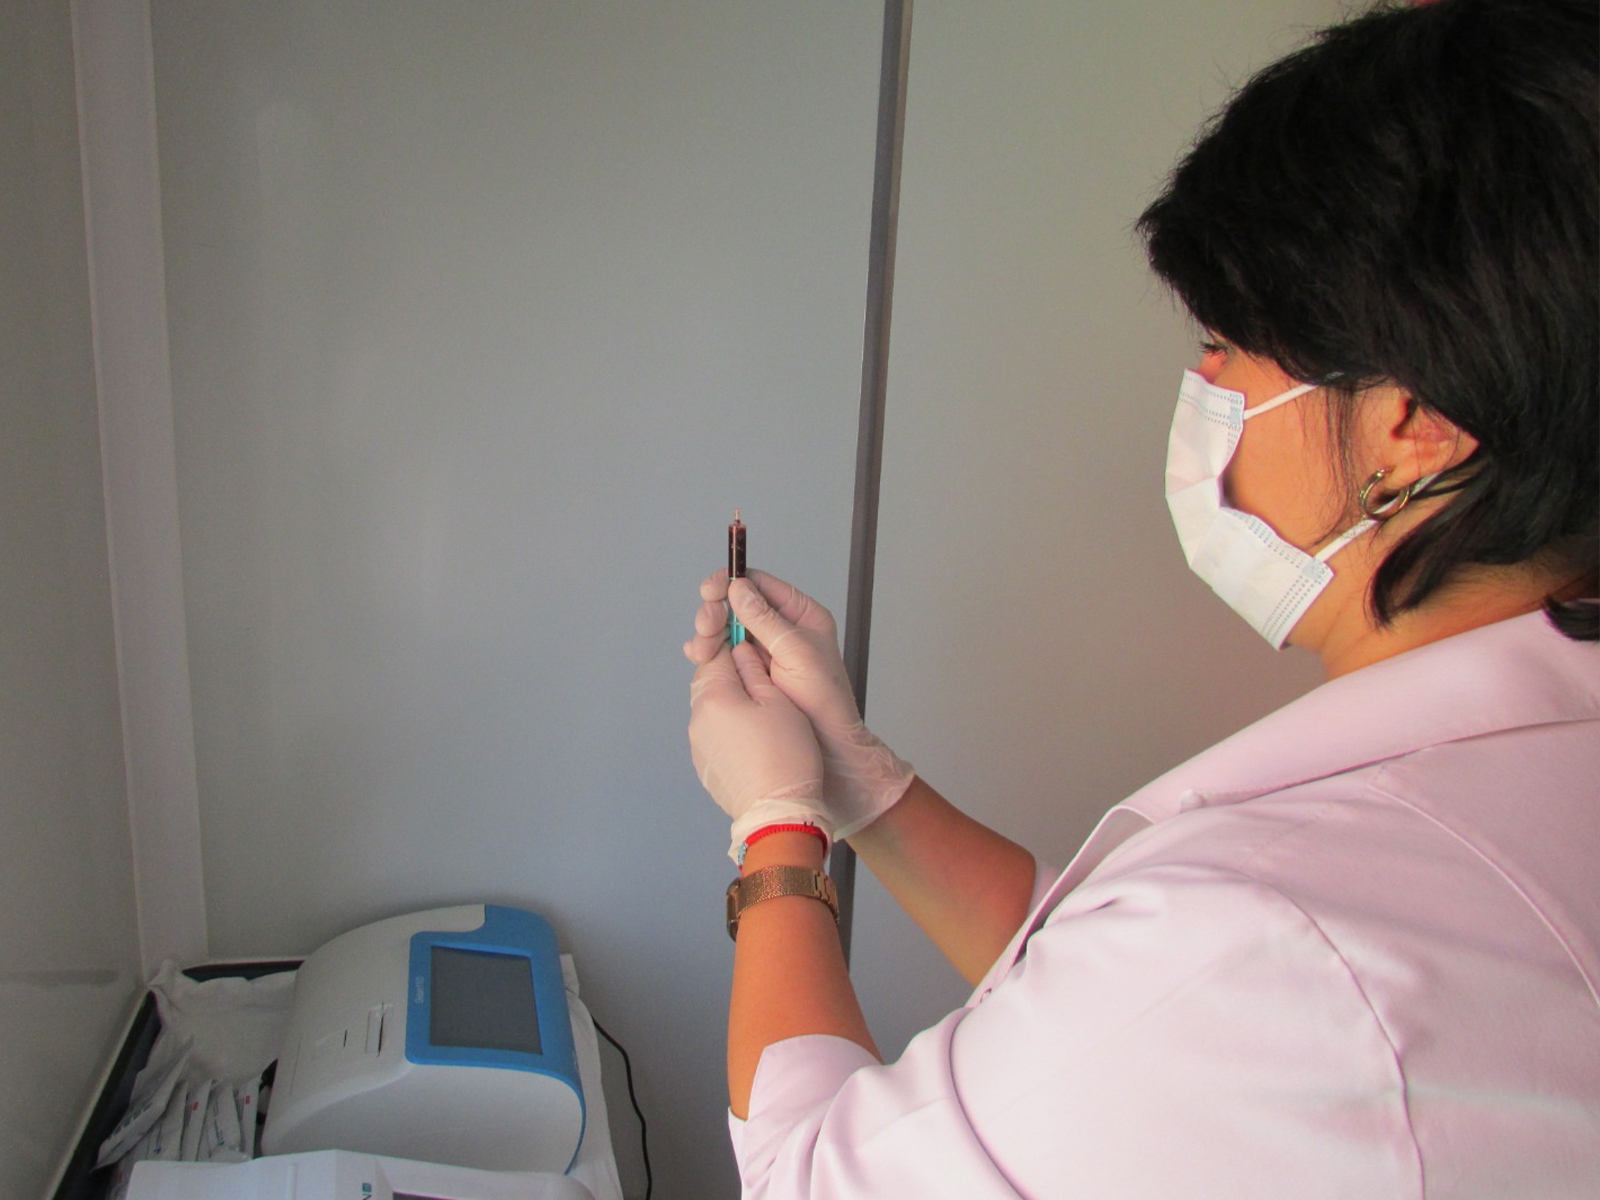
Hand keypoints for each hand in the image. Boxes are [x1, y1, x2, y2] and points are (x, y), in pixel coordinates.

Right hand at [684, 569, 913, 839]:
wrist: (827, 749)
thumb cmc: (824, 704)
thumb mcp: (797, 654)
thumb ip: (767, 620)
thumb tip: (739, 588)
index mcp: (800, 616)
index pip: (761, 585)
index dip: (733, 583)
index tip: (712, 589)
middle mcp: (779, 630)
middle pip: (737, 606)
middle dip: (716, 611)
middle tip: (707, 624)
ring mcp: (762, 652)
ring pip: (724, 630)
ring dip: (707, 633)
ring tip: (702, 646)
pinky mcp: (748, 673)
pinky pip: (721, 654)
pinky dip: (707, 652)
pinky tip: (698, 655)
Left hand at [688, 641, 830, 861]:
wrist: (779, 814)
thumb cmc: (785, 758)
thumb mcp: (778, 701)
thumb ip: (754, 670)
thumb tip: (741, 651)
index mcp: (713, 697)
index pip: (715, 652)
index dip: (732, 640)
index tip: (748, 638)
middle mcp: (697, 720)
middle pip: (710, 681)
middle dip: (733, 674)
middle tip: (763, 678)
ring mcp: (698, 746)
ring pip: (712, 709)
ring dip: (732, 703)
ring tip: (764, 713)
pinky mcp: (705, 767)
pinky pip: (715, 735)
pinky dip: (731, 729)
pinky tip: (756, 739)